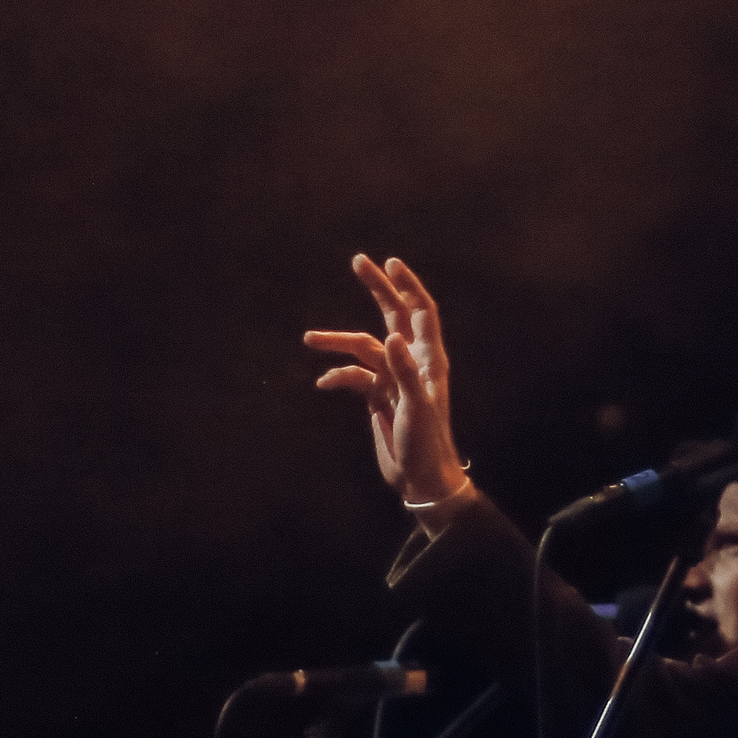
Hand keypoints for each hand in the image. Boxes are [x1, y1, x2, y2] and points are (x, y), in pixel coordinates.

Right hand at [304, 254, 468, 506]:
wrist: (420, 477)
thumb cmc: (426, 443)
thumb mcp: (416, 407)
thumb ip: (404, 373)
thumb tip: (393, 338)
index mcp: (428, 359)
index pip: (420, 312)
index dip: (407, 285)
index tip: (389, 262)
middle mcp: (411, 362)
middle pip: (393, 315)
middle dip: (377, 289)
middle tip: (358, 260)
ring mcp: (393, 377)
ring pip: (363, 348)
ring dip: (337, 343)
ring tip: (309, 339)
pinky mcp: (378, 395)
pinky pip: (354, 376)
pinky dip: (338, 377)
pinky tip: (323, 384)